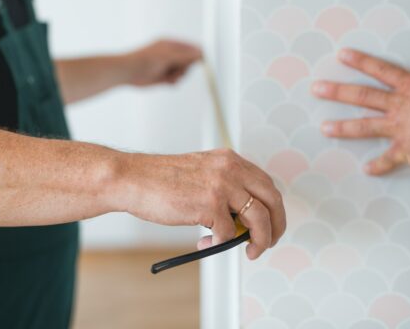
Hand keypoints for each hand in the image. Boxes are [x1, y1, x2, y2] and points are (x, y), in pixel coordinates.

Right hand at [119, 148, 285, 259]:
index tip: (270, 223)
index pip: (266, 183)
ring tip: (249, 250)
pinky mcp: (210, 204)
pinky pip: (229, 233)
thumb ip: (224, 187)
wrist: (133, 179)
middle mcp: (230, 169)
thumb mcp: (201, 173)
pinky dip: (221, 243)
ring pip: (259, 218)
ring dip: (259, 240)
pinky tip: (205, 241)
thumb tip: (243, 219)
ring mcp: (222, 186)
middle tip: (268, 242)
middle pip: (272, 199)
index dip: (272, 207)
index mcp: (229, 159)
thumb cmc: (160, 180)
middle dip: (276, 225)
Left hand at [124, 40, 201, 86]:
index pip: (191, 48)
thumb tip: (200, 54)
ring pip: (183, 72)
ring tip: (169, 76)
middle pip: (189, 62)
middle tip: (178, 69)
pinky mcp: (164, 76)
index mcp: (171, 44)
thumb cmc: (144, 60)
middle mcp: (170, 54)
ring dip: (179, 75)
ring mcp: (167, 65)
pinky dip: (173, 81)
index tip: (202, 62)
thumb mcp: (168, 56)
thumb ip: (185, 56)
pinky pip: (176, 80)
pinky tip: (165, 81)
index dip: (198, 55)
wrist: (127, 72)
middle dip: (185, 67)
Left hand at [311, 49, 409, 174]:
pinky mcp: (406, 150)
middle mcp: (401, 106)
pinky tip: (367, 170)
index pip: (381, 70)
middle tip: (315, 88)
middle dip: (337, 91)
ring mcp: (400, 128)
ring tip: (323, 128)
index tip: (340, 54)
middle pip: (362, 95)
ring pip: (364, 126)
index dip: (361, 61)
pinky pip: (389, 160)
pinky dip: (379, 166)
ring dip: (343, 127)